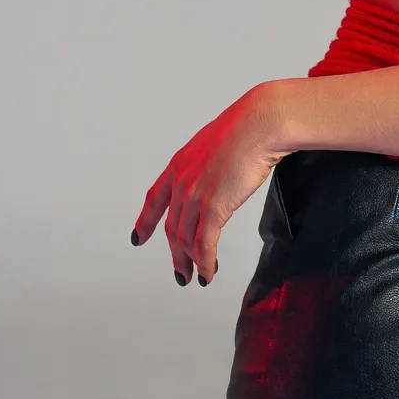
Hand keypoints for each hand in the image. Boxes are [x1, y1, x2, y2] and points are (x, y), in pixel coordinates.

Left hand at [131, 83, 286, 286]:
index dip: (145, 222)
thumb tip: (218, 172)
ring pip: (185, 239)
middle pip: (171, 227)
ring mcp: (195, 195)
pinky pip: (204, 244)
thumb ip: (209, 162)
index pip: (155, 199)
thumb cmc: (248, 127)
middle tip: (180, 271)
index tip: (138, 237)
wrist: (260, 123)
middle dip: (175, 254)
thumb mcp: (216, 143)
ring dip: (191, 262)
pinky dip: (205, 262)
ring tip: (197, 275)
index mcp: (180, 164)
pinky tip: (208, 272)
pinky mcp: (213, 207)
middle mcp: (182, 181)